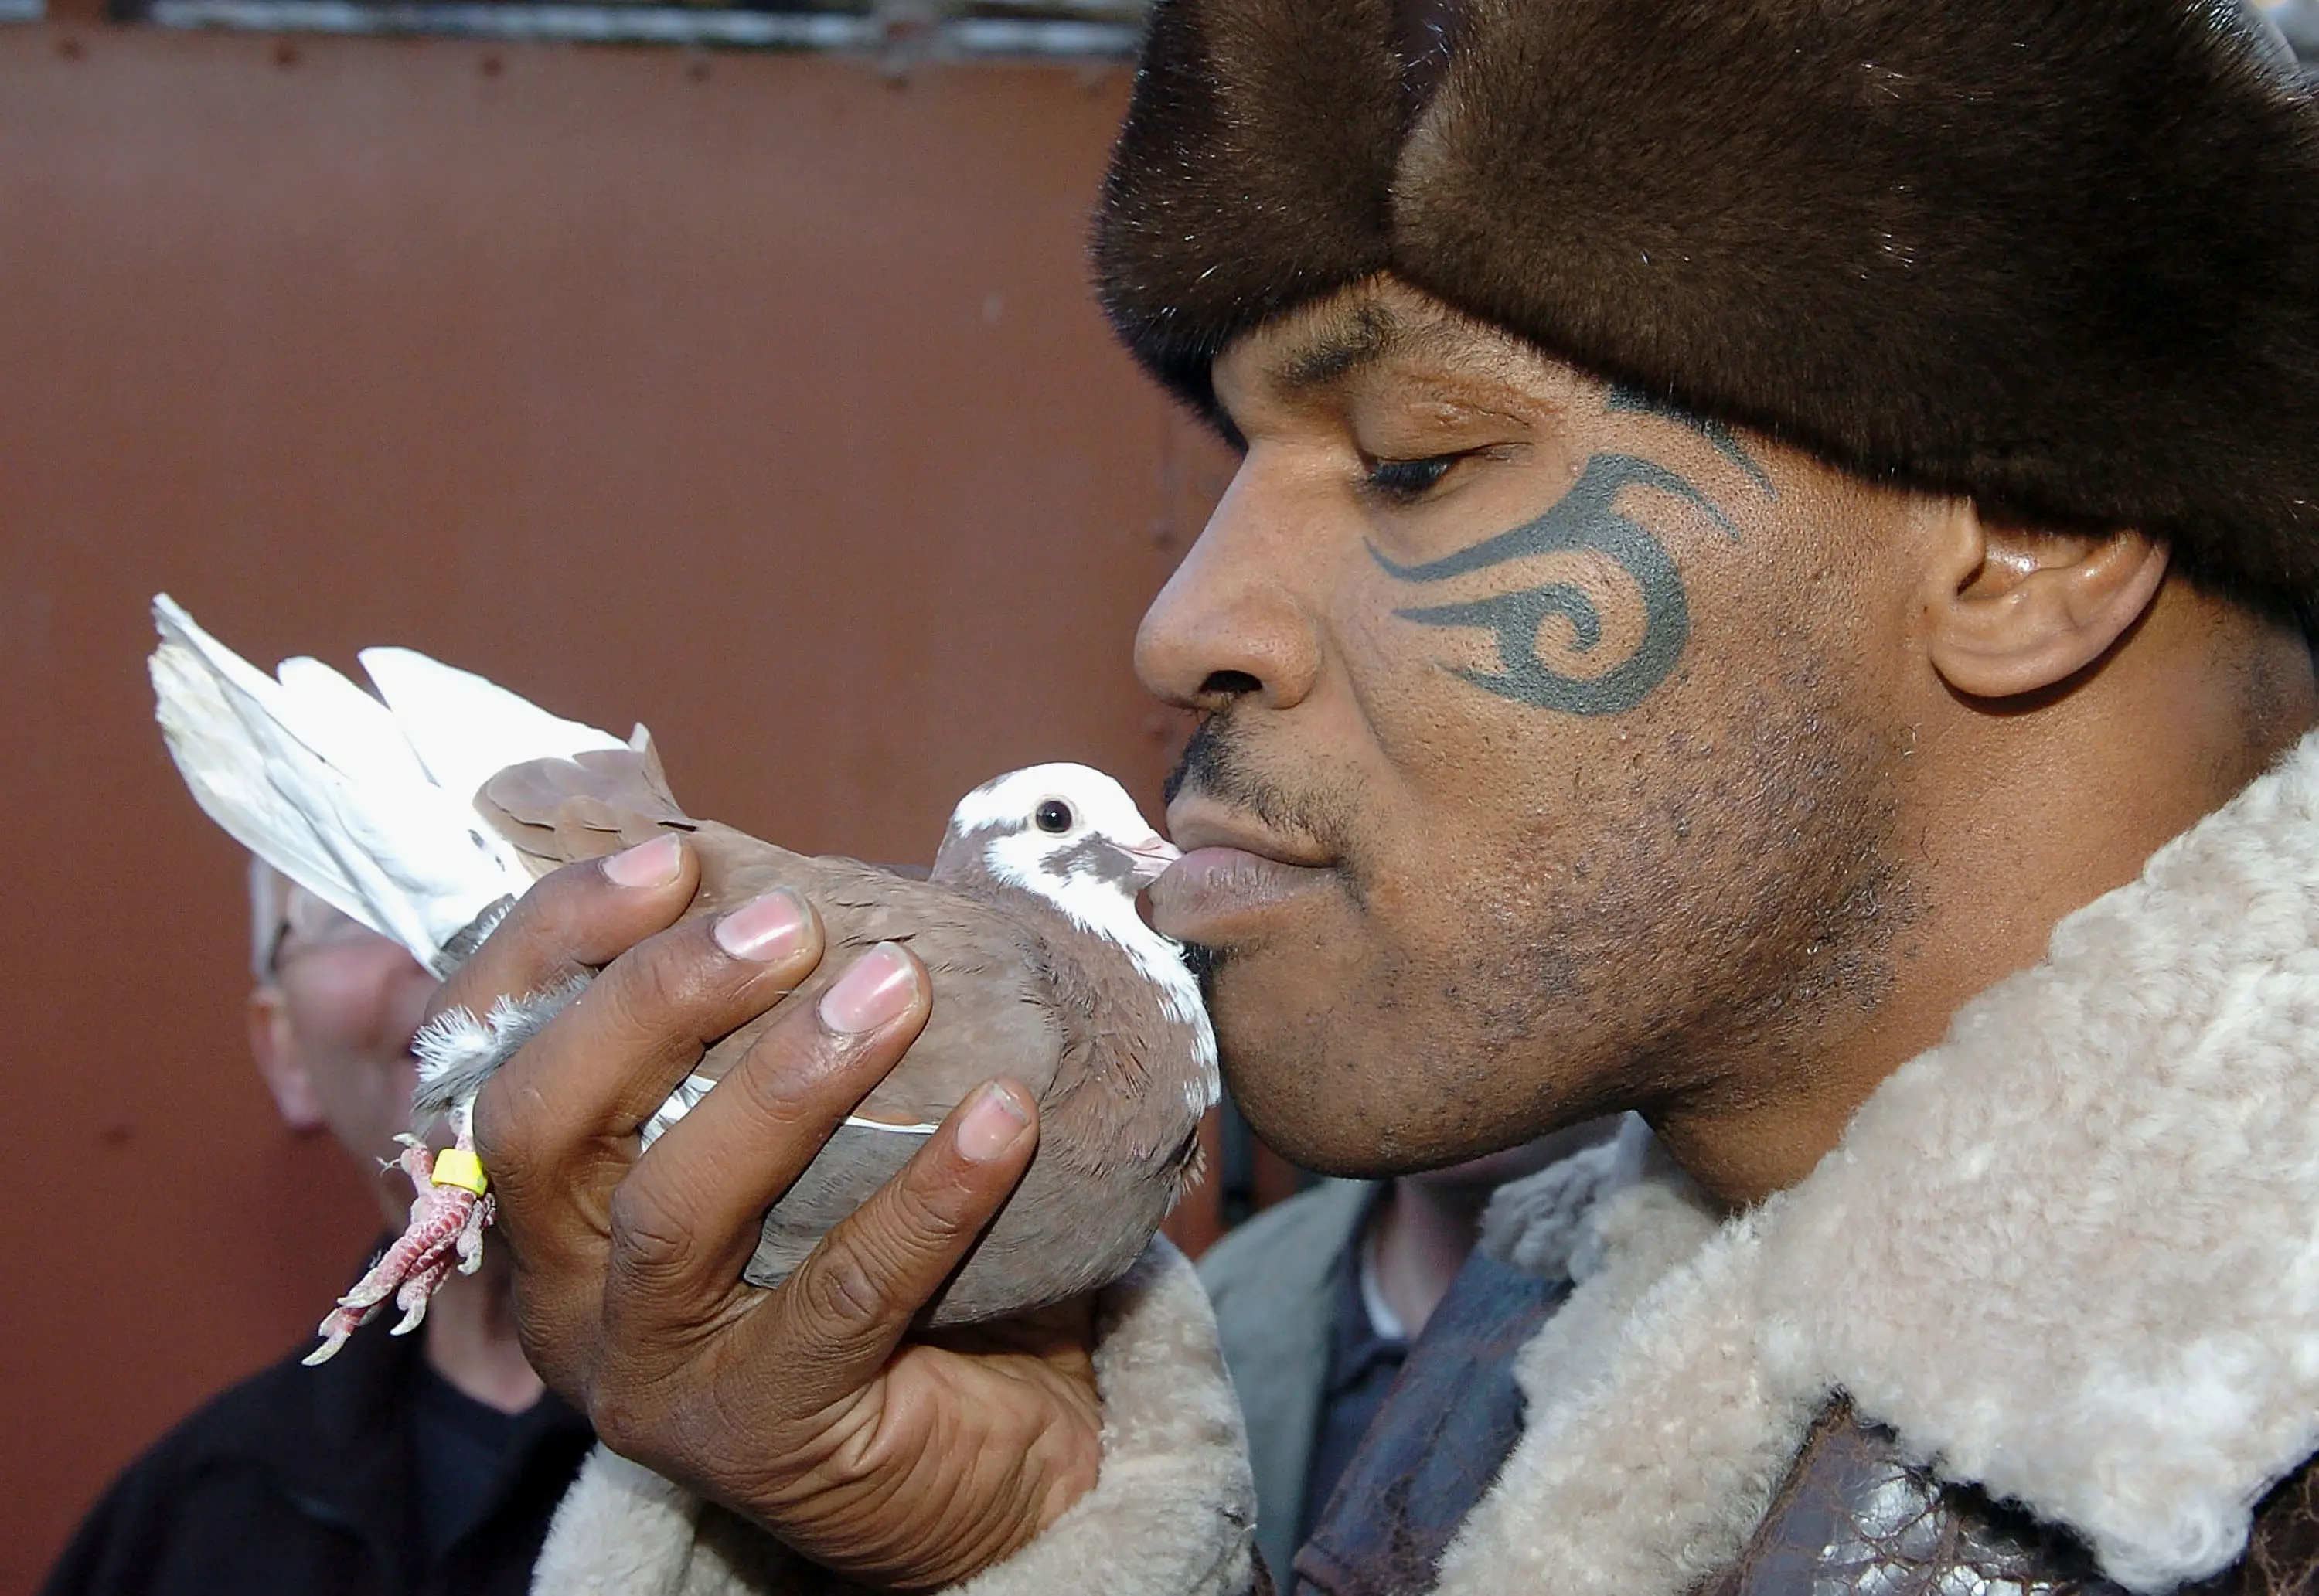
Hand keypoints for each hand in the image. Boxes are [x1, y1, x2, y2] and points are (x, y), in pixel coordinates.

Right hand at [453, 835, 1104, 1590]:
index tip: (671, 855)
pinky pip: (841, 1299)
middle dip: (656, 1000)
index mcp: (546, 1193)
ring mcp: (650, 1372)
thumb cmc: (867, 1252)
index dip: (558, 941)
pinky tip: (1002, 1120)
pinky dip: (924, 1197)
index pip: (485, 1050)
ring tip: (898, 990)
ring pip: (675, 1212)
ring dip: (787, 1082)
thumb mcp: (792, 1133)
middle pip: (544, 1126)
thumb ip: (762, 1026)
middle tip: (790, 923)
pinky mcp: (760, 1437)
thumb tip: (805, 868)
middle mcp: (563, 1287)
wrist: (973, 1446)